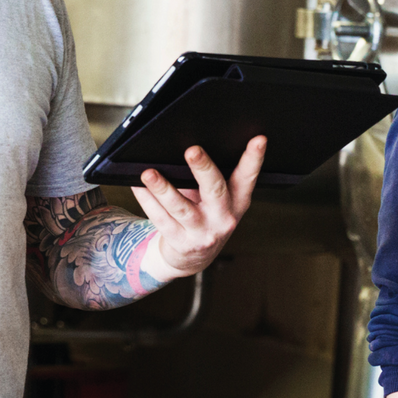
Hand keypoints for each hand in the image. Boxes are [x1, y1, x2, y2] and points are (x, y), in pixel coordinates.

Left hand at [132, 137, 264, 277]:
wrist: (193, 258)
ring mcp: (202, 232)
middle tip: (192, 150)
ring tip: (150, 173)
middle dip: (203, 169)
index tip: (259, 139)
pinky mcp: (180, 242)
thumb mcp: (219, 202)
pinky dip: (147, 200)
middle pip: (214, 190)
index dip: (254, 158)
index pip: (248, 177)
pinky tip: (139, 186)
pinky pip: (160, 218)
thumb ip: (211, 180)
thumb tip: (189, 151)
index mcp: (238, 202)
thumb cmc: (206, 218)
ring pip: (181, 208)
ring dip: (163, 189)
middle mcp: (223, 218)